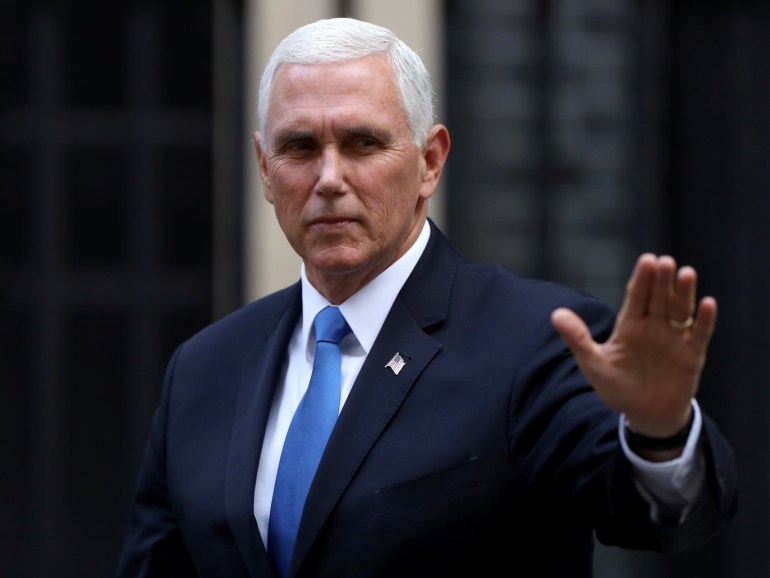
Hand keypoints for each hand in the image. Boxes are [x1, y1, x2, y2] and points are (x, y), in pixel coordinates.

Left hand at [551, 254, 716, 438]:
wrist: (644, 415)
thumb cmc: (616, 387)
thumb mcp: (593, 364)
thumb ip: (578, 339)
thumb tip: (556, 314)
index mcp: (630, 325)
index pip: (637, 296)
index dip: (642, 280)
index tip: (646, 260)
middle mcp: (654, 326)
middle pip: (659, 298)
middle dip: (662, 281)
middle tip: (664, 262)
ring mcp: (674, 339)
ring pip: (680, 311)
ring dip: (684, 293)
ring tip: (686, 273)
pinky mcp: (691, 355)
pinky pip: (699, 334)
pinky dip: (704, 320)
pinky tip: (707, 303)